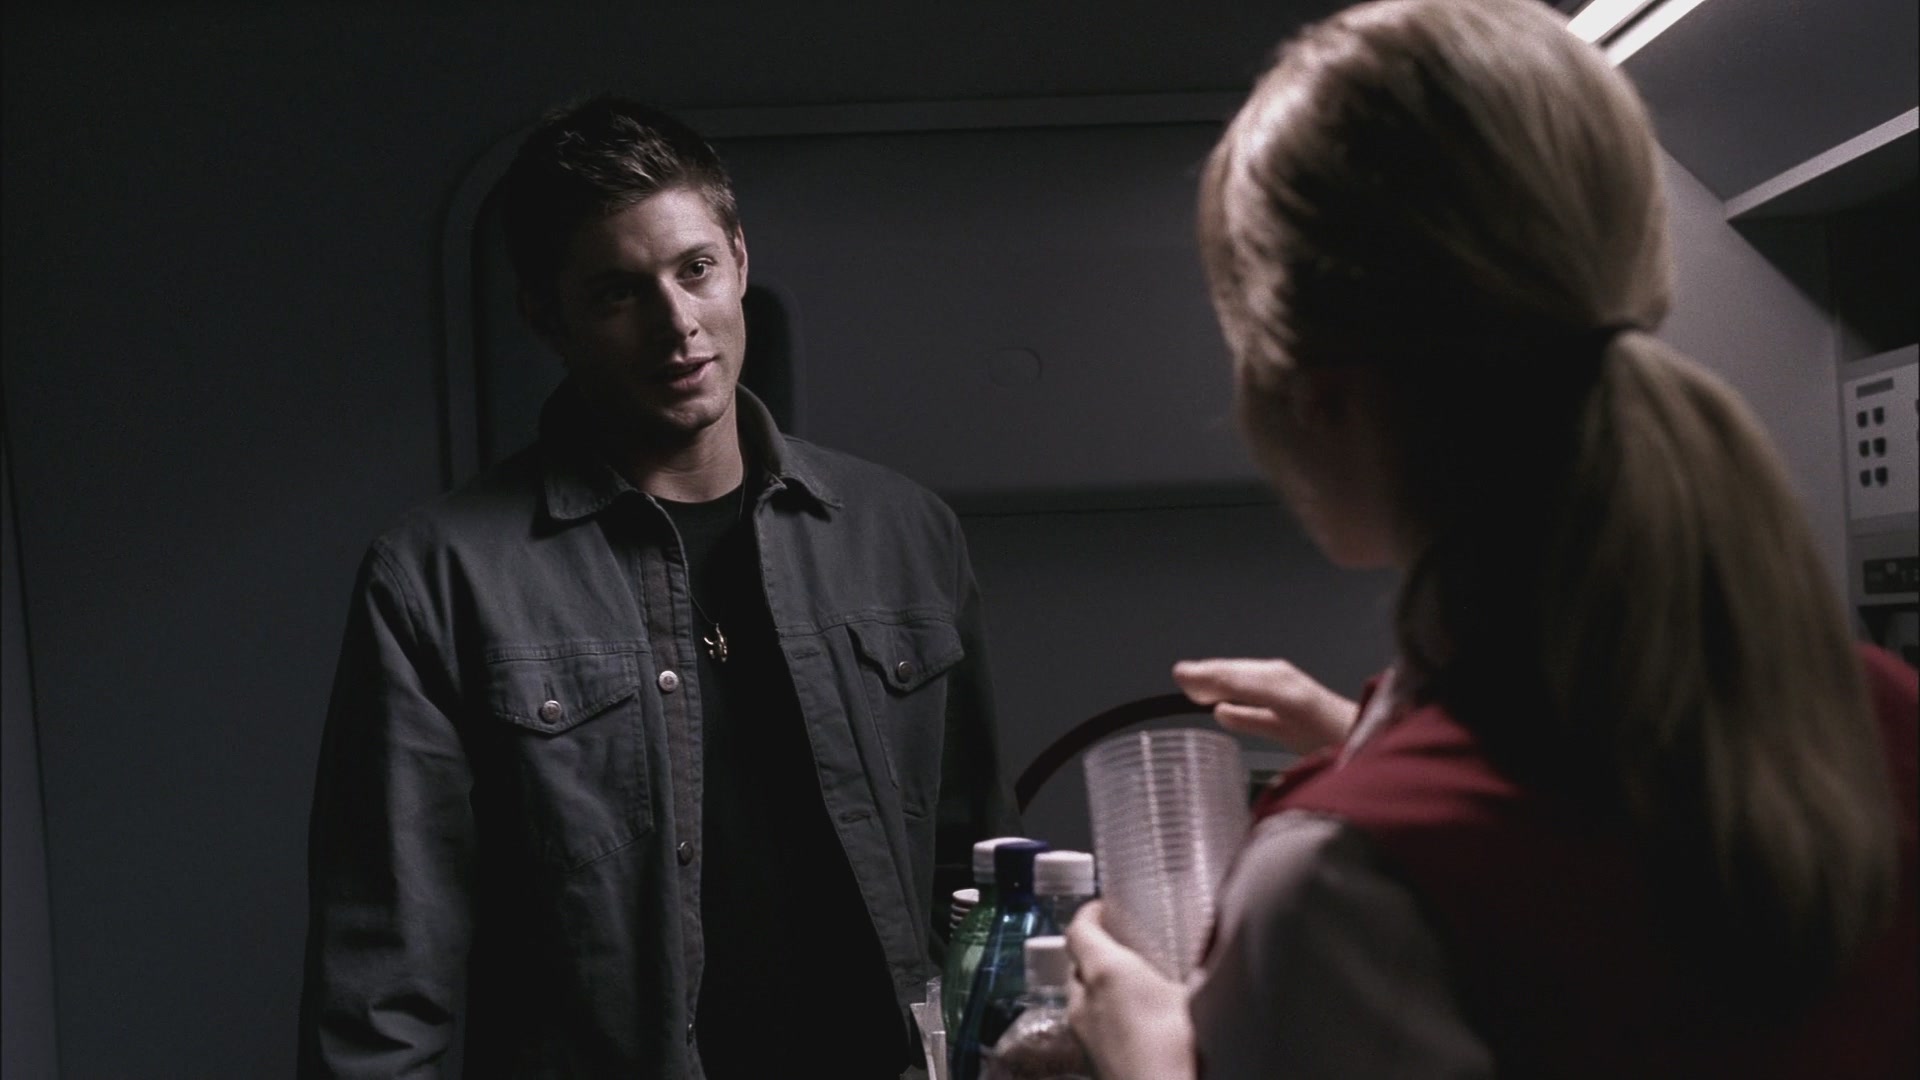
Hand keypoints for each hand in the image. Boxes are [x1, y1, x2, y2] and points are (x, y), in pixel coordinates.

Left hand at [1064, 901, 1195, 1079]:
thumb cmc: (1180, 1049)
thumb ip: (1202, 969)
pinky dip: (1105, 1017)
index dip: (1088, 914)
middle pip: (1076, 965)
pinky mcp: (1090, 1063)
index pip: (1078, 930)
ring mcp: (1082, 1036)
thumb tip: (1215, 949)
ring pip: (1081, 999)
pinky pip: (1090, 1029)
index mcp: (1106, 972)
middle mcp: (1084, 1001)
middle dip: (1094, 951)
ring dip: (1098, 988)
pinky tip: (1134, 1026)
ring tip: (1130, 986)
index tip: (1104, 908)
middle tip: (1122, 945)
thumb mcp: (1199, 998)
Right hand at [1173, 658, 1356, 754]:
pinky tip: (1223, 714)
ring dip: (1221, 690)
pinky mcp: (1289, 730)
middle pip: (1236, 678)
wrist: (1361, 746)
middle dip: (1211, 675)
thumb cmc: (1324, 722)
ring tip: (1196, 691)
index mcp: (1274, 677)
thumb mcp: (1281, 699)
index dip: (1206, 672)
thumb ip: (1243, 695)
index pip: (1231, 671)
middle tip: (1181, 676)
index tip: (1180, 674)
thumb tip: (1204, 695)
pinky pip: (1255, 715)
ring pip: (1243, 694)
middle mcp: (1277, 687)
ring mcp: (1284, 708)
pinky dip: (1237, 712)